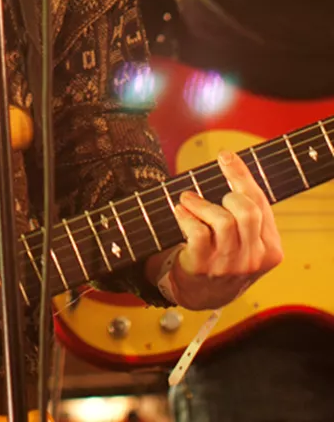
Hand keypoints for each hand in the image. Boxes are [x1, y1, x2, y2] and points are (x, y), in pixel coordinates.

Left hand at [168, 149, 283, 310]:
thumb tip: (231, 161)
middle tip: (210, 194)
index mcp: (270, 249)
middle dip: (227, 193)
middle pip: (246, 211)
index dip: (241, 176)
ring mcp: (228, 265)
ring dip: (199, 203)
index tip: (226, 155)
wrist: (201, 293)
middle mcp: (253, 258)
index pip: (260, 204)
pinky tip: (179, 212)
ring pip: (222, 220)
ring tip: (187, 200)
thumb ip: (246, 211)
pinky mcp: (203, 267)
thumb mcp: (245, 239)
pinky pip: (197, 233)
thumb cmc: (223, 255)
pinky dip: (185, 216)